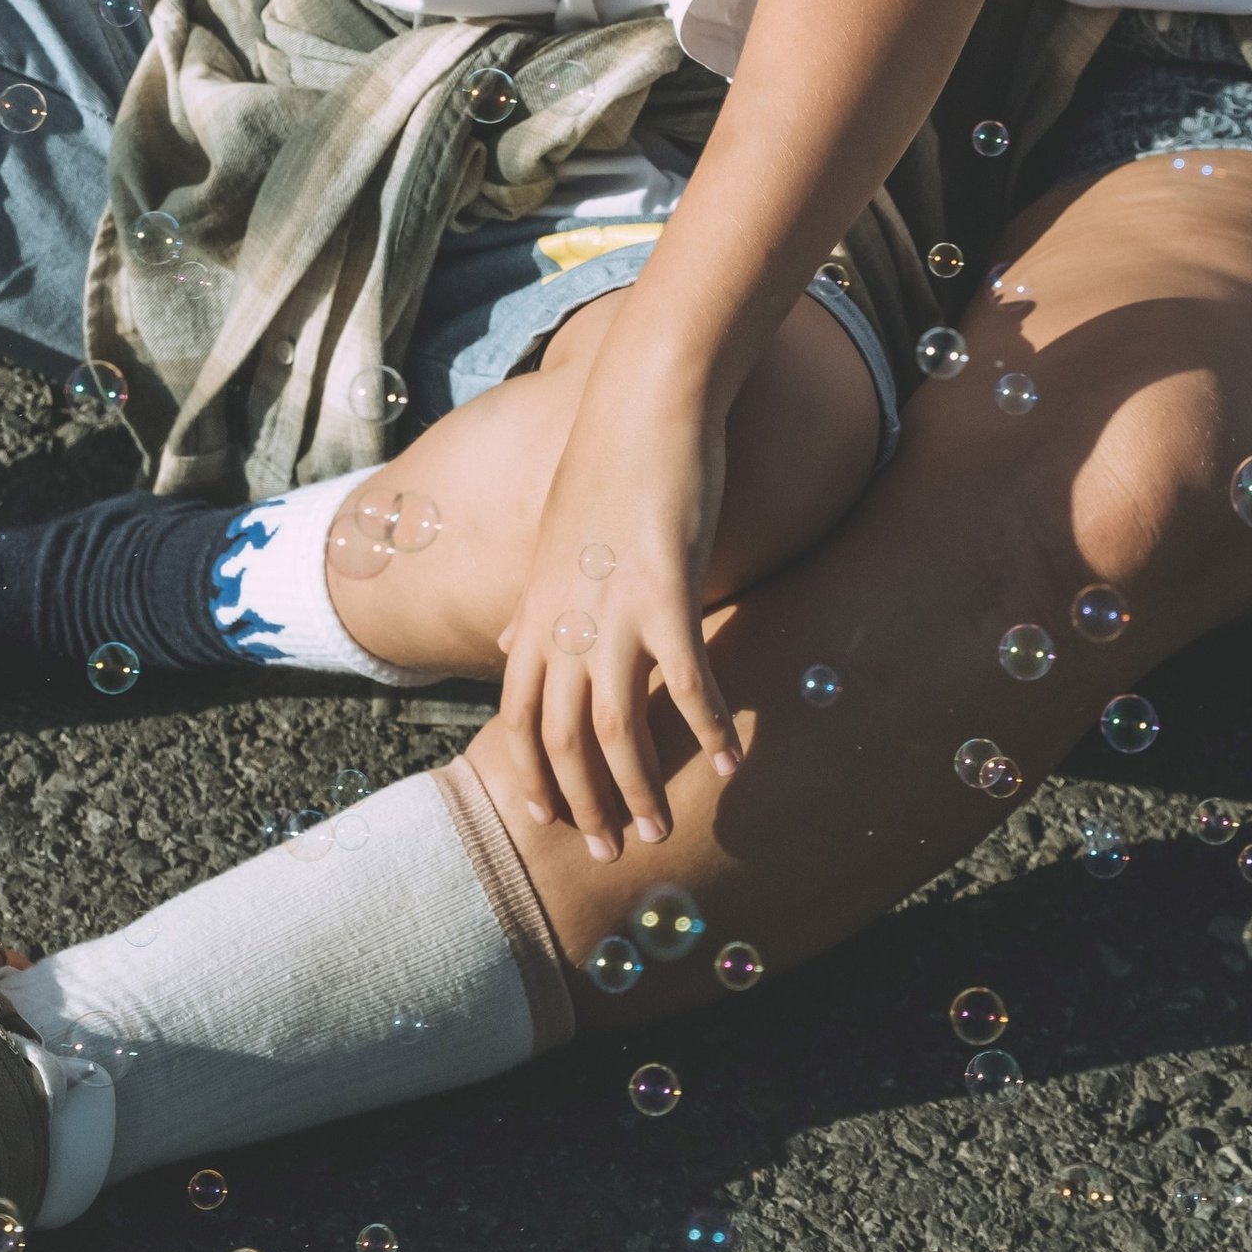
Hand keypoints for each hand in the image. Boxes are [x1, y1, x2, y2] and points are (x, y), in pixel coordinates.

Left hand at [495, 378, 740, 860]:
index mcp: (538, 608)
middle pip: (561, 736)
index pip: (517, 714)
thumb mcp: (558, 536)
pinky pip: (687, 681)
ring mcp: (613, 609)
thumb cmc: (610, 463)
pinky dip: (710, 726)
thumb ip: (541, 598)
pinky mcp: (667, 590)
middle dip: (583, 801)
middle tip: (609, 849)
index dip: (529, 772)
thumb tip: (518, 640)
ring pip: (615, 725)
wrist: (644, 402)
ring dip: (638, 785)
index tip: (546, 817)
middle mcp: (565, 619)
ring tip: (659, 829)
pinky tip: (734, 760)